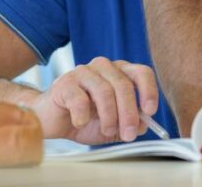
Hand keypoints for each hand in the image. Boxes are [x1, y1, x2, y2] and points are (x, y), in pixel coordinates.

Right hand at [29, 58, 159, 144]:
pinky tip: (81, 123)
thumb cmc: (84, 119)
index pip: (141, 73)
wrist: (51, 121)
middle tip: (129, 134)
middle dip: (129, 113)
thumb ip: (129, 124)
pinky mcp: (65, 82)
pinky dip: (83, 116)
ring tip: (107, 131)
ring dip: (109, 116)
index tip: (150, 111)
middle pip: (123, 85)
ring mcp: (83, 71)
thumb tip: (143, 124)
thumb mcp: (112, 125)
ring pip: (104, 91)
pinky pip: (80, 99)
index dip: (149, 91)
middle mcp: (103, 67)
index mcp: (119, 72)